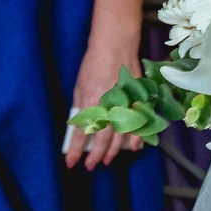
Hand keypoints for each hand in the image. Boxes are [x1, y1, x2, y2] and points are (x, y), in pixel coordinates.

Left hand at [67, 29, 143, 171]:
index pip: (82, 132)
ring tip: (107, 160)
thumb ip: (82, 106)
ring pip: (122, 133)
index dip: (76, 150)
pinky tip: (134, 146)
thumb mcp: (80, 85)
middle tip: (91, 166)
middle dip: (96, 155)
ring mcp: (126, 102)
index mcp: (91, 101)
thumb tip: (82, 124)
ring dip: (114, 150)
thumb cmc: (94, 63)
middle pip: (103, 138)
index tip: (71, 162)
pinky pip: (140, 122)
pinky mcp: (138, 98)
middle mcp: (110, 104)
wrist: (116, 44)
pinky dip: (138, 136)